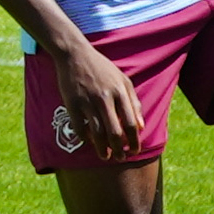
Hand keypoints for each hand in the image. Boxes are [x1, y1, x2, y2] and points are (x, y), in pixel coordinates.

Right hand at [54, 42, 142, 157]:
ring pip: (97, 133)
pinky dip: (85, 138)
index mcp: (120, 91)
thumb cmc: (102, 68)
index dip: (134, 141)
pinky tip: (90, 142)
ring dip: (102, 149)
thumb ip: (134, 102)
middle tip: (121, 158)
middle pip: (115, 131)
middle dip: (119, 149)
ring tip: (105, 157)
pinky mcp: (72, 103)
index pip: (130, 123)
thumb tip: (141, 127)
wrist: (75, 54)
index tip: (135, 151)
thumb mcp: (123, 80)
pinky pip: (79, 127)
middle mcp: (104, 97)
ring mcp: (87, 101)